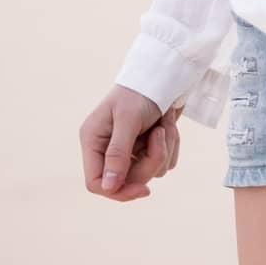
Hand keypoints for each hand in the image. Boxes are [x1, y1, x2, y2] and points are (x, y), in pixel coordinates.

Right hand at [80, 84, 182, 201]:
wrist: (165, 73)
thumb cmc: (140, 91)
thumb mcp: (127, 119)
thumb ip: (117, 153)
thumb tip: (108, 187)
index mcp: (93, 140)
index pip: (96, 182)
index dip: (118, 191)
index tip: (143, 189)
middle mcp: (108, 148)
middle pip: (128, 180)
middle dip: (151, 160)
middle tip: (160, 134)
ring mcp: (130, 150)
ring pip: (151, 172)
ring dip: (164, 148)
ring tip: (164, 122)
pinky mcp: (148, 148)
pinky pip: (164, 163)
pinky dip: (171, 144)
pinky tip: (168, 123)